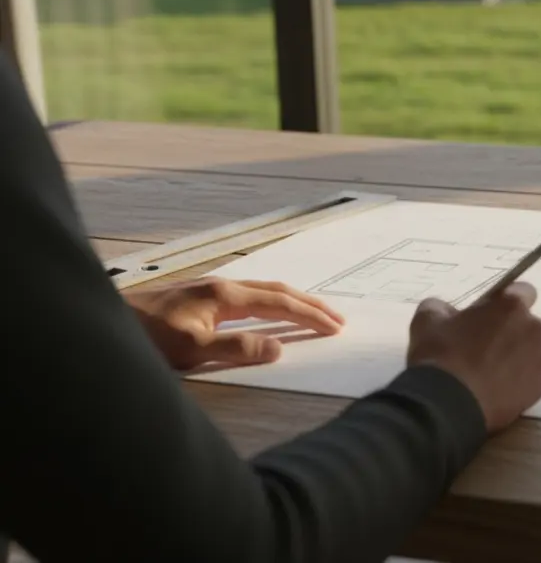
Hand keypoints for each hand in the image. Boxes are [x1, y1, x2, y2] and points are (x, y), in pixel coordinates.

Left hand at [125, 277, 345, 370]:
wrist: (108, 321)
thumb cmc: (147, 338)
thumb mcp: (193, 350)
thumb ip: (237, 348)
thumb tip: (278, 348)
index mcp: (225, 295)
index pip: (279, 303)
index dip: (309, 315)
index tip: (335, 327)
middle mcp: (222, 285)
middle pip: (277, 290)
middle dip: (310, 304)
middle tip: (337, 319)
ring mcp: (210, 288)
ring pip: (264, 290)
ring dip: (293, 301)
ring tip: (313, 312)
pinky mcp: (200, 296)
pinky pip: (250, 295)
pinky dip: (272, 302)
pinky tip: (268, 310)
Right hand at [407, 282, 540, 433]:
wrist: (447, 405)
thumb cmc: (440, 355)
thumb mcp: (427, 320)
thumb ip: (443, 308)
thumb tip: (448, 313)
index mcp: (512, 306)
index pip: (523, 292)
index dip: (505, 303)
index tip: (489, 315)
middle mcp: (534, 329)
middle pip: (527, 325)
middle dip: (510, 332)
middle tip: (483, 348)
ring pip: (531, 353)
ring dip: (516, 357)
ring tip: (488, 374)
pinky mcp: (540, 389)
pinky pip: (530, 379)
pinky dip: (517, 383)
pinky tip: (494, 391)